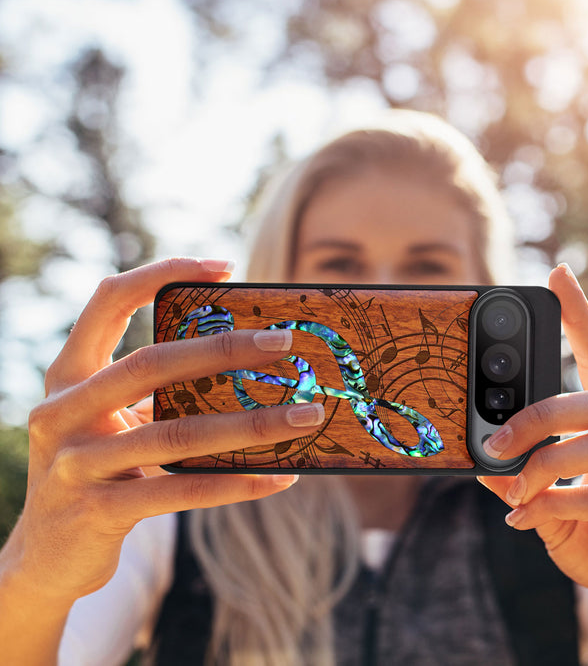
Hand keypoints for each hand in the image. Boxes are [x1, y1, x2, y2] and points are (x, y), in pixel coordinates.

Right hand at [3, 258, 322, 605]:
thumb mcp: (113, 421)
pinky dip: (236, 483)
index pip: (108, 300)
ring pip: (177, 434)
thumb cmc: (98, 470)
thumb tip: (247, 364)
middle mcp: (62, 411)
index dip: (162, 273)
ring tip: (306, 416)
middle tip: (285, 341)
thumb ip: (157, 392)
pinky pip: (182, 491)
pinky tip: (280, 477)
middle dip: (225, 349)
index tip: (224, 266)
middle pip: (151, 363)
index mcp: (68, 375)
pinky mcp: (98, 512)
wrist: (46, 556)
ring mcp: (75, 463)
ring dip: (252, 425)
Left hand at [478, 264, 587, 656]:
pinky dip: (553, 505)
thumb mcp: (552, 505)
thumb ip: (522, 481)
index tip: (558, 275)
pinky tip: (525, 520)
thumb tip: (480, 461)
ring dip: (545, 463)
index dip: (582, 318)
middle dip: (541, 413)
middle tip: (495, 438)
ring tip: (512, 488)